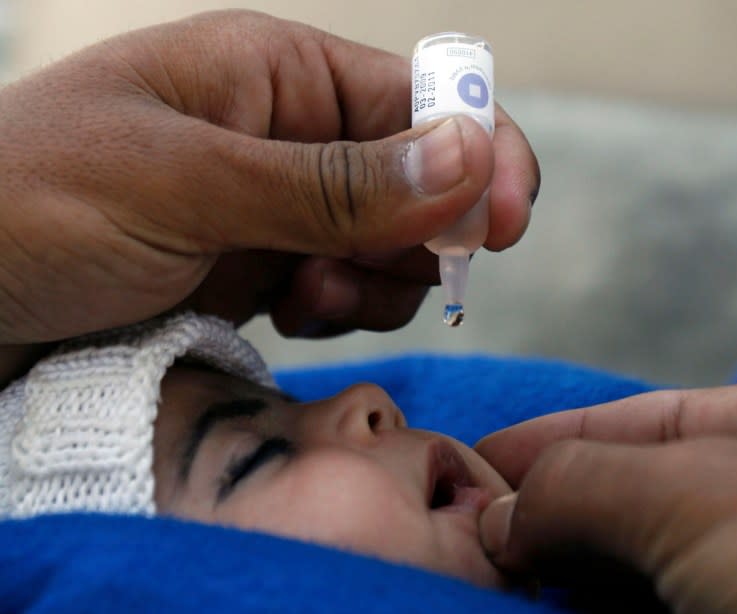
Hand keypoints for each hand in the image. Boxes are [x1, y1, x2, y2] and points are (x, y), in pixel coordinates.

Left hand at [0, 9, 537, 344]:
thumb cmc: (24, 205)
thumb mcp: (184, 184)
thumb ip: (331, 184)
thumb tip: (469, 159)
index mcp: (273, 74)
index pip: (417, 97)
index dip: (478, 151)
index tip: (507, 223)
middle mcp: (284, 136)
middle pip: (417, 178)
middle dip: (426, 231)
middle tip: (391, 277)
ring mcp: (273, 209)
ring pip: (389, 243)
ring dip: (378, 280)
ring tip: (308, 296)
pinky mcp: (257, 272)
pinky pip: (343, 288)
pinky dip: (342, 309)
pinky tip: (292, 314)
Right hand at [477, 364, 736, 612]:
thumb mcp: (703, 493)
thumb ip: (585, 481)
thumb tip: (500, 520)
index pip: (660, 417)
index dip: (562, 435)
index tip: (483, 459)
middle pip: (650, 494)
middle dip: (561, 511)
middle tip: (478, 532)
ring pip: (657, 569)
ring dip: (575, 576)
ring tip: (495, 578)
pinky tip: (547, 612)